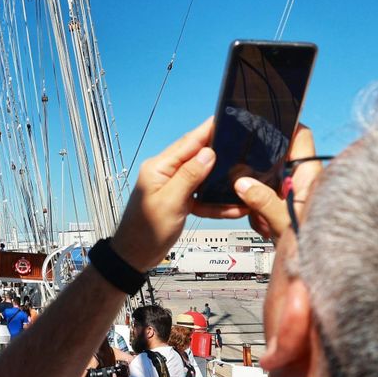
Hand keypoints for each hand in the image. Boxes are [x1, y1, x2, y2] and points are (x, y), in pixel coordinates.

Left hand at [111, 118, 239, 271]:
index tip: (225, 119)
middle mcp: (165, 173)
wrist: (134, 257)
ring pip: (203, 178)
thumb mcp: (170, 202)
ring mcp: (172, 187)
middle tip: (243, 145)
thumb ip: (189, 177)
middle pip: (197, 157)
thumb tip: (208, 153)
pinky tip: (233, 207)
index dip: (207, 131)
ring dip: (221, 182)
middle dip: (219, 152)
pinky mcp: (179, 201)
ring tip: (243, 176)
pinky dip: (215, 203)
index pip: (187, 143)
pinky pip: (201, 197)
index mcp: (158, 168)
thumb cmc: (145, 232)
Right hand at [230, 124, 320, 241]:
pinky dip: (262, 213)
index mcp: (311, 175)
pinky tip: (266, 227)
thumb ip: (263, 201)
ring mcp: (296, 194)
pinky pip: (268, 200)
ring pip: (268, 182)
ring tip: (264, 219)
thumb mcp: (283, 222)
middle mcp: (305, 180)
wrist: (316, 268)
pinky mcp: (289, 207)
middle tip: (253, 191)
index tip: (263, 124)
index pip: (300, 136)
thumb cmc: (314, 245)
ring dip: (260, 199)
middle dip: (260, 175)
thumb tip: (242, 183)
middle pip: (277, 160)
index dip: (283, 127)